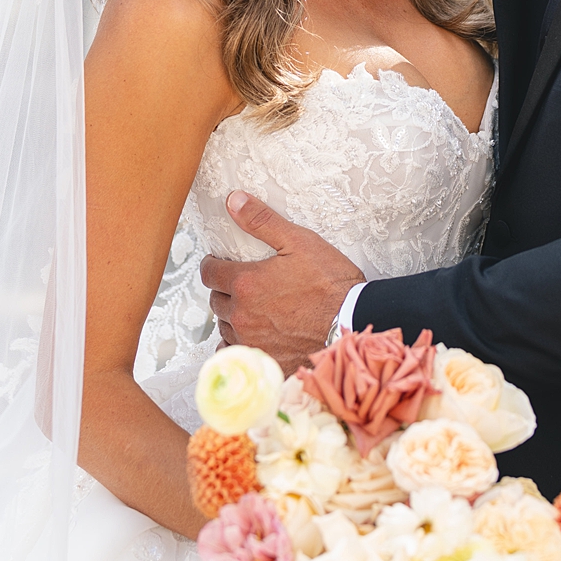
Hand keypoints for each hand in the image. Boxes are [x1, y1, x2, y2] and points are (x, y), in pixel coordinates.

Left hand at [201, 191, 360, 373]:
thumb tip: (233, 200)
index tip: (221, 263)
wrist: (352, 322)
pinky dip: (239, 343)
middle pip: (216, 300)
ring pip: (225, 326)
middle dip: (225, 290)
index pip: (209, 272)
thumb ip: (262, 221)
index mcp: (245, 283)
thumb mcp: (298, 241)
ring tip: (253, 309)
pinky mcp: (264, 360)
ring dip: (233, 316)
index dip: (214, 265)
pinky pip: (235, 352)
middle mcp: (242, 315)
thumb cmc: (330, 282)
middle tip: (244, 285)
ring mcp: (251, 341)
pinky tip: (254, 335)